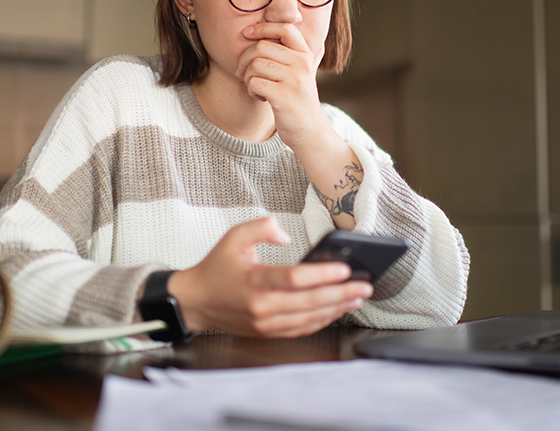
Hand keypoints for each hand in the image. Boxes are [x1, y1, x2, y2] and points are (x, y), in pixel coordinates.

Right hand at [167, 217, 372, 337]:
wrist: (195, 302)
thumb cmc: (216, 268)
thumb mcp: (233, 237)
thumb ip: (261, 227)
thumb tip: (285, 235)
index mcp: (254, 281)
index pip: (294, 279)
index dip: (321, 274)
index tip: (344, 269)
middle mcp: (261, 306)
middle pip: (309, 302)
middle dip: (341, 294)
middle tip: (364, 286)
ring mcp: (265, 323)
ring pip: (309, 318)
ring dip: (336, 309)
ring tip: (357, 298)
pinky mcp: (268, 332)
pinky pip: (301, 328)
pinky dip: (322, 320)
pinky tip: (336, 310)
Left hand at [236, 22, 327, 150]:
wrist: (310, 131)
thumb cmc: (298, 100)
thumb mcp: (299, 73)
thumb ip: (286, 54)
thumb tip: (259, 33)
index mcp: (305, 54)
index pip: (285, 28)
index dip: (262, 27)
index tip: (247, 33)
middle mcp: (302, 64)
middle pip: (262, 47)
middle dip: (245, 59)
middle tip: (243, 73)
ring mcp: (294, 80)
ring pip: (255, 65)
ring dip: (247, 77)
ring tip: (255, 87)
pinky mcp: (283, 96)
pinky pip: (254, 82)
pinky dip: (251, 90)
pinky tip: (260, 97)